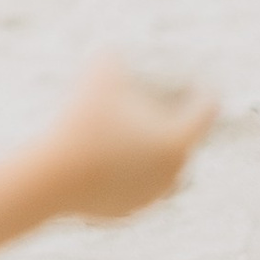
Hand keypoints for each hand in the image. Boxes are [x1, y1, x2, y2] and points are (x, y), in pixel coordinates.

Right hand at [42, 58, 216, 222]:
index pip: (207, 108)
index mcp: (178, 140)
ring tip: (124, 129)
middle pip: (183, 138)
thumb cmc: (81, 121)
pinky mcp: (129, 211)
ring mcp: (152, 196)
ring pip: (159, 165)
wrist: (51, 177)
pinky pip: (133, 184)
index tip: (187, 78)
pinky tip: (103, 155)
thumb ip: (118, 55)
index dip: (199, 87)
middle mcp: (174, 172)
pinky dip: (124, 170)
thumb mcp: (100, 71)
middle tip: (146, 102)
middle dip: (170, 119)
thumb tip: (123, 49)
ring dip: (148, 148)